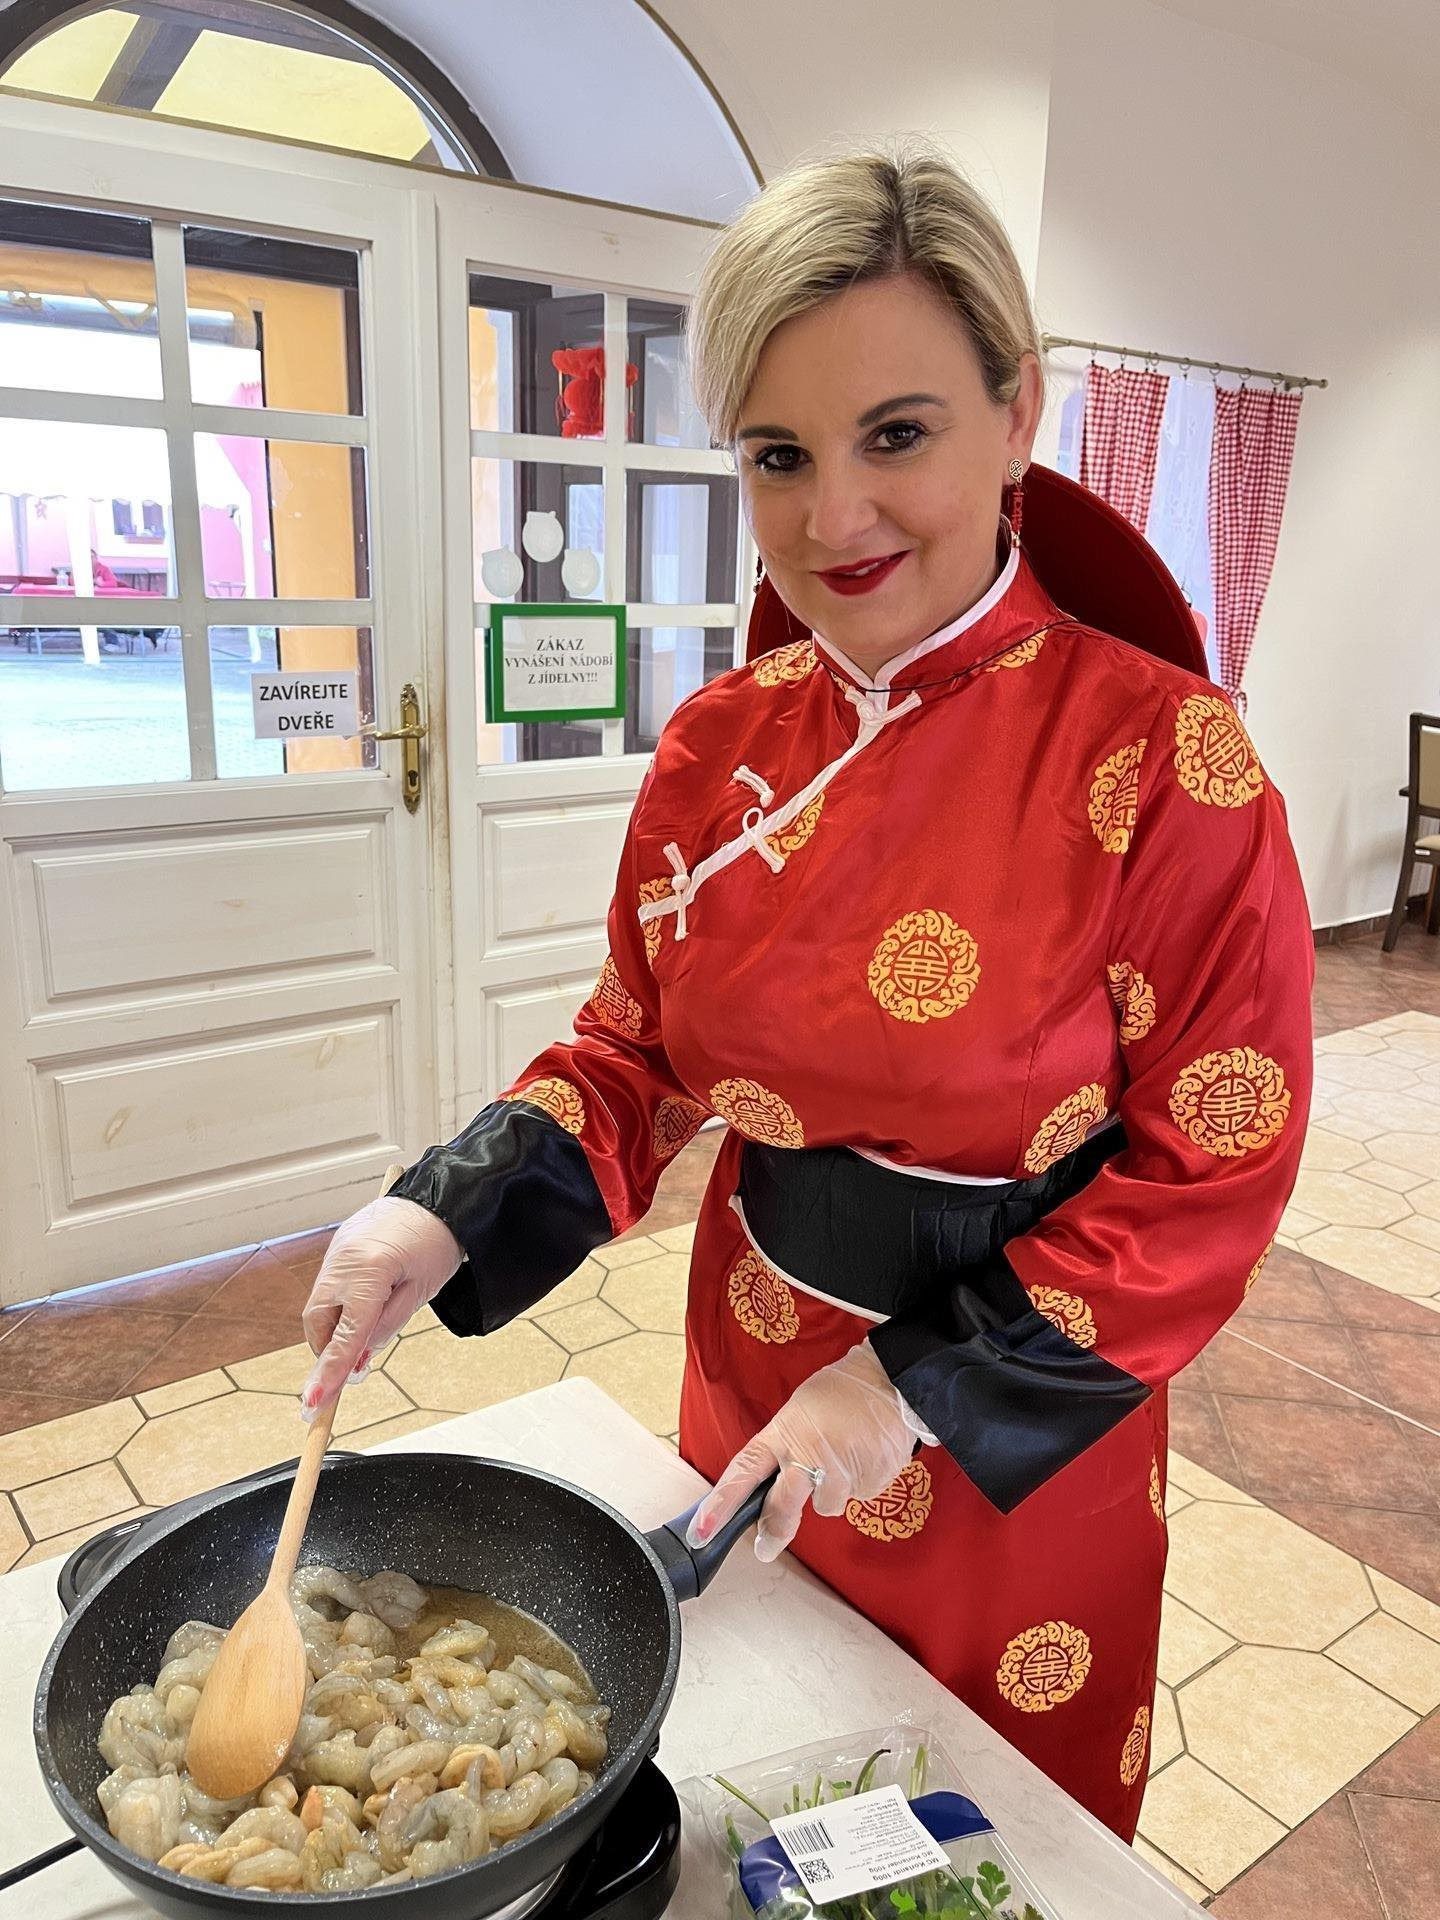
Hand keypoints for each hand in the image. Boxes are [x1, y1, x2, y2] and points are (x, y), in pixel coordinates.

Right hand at [300, 1196, 462, 1415]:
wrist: (441, 1197)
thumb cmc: (439, 1242)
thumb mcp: (421, 1292)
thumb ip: (387, 1327)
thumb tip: (359, 1359)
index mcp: (369, 1272)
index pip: (345, 1337)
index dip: (330, 1373)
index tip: (314, 1404)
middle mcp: (343, 1261)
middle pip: (319, 1323)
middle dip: (332, 1348)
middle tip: (354, 1365)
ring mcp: (336, 1251)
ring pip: (320, 1307)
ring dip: (336, 1328)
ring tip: (365, 1333)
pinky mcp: (338, 1246)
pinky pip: (329, 1288)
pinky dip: (339, 1306)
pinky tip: (363, 1308)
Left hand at [685, 1341, 927, 1562]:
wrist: (892, 1380)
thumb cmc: (841, 1391)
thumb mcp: (800, 1410)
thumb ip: (785, 1447)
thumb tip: (774, 1485)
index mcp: (785, 1433)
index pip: (744, 1471)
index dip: (720, 1504)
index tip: (702, 1531)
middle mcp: (808, 1454)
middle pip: (782, 1507)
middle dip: (773, 1530)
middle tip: (765, 1548)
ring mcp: (840, 1471)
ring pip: (825, 1504)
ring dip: (831, 1490)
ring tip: (845, 1455)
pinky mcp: (869, 1482)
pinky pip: (856, 1496)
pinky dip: (858, 1482)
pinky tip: (864, 1455)